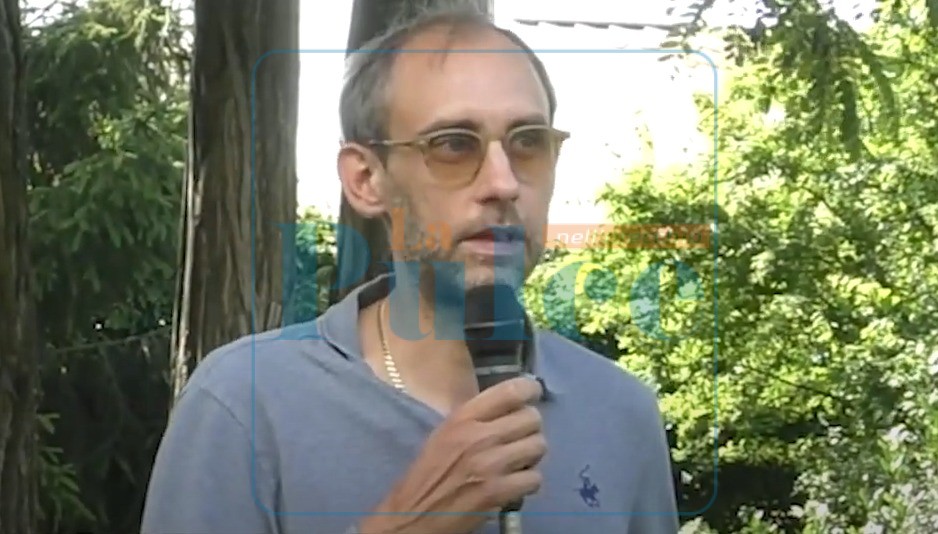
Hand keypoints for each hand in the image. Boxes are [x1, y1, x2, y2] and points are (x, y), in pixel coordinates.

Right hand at [359, 376, 545, 533]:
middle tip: (520, 438)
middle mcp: (479, 436)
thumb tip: (512, 404)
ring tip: (518, 462)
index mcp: (463, 417)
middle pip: (532, 418)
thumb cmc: (430, 472)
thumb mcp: (446, 433)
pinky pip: (535, 478)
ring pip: (538, 446)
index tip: (532, 396)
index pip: (512, 391)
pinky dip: (528, 482)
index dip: (530, 390)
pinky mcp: (498, 492)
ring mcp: (490, 464)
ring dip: (532, 455)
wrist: (414, 514)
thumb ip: (477, 417)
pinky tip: (515, 484)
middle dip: (531, 429)